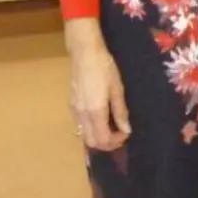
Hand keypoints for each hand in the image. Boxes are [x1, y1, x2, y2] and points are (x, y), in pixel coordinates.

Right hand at [66, 21, 130, 150]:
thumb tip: (126, 129)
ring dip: (98, 137)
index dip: (116, 142)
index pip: (103, 139)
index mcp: (95, 111)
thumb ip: (120, 111)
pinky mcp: (71, 105)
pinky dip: (90, 129)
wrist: (85, 54)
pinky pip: (80, 126)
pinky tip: (100, 119)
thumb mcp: (117, 89)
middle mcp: (82, 115)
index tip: (126, 134)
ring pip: (84, 135)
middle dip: (106, 143)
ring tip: (111, 128)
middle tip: (119, 135)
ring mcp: (74, 111)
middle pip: (92, 142)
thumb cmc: (104, 68)